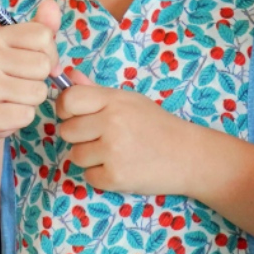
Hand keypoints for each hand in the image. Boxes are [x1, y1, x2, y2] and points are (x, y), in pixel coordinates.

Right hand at [0, 0, 61, 140]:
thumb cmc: (5, 76)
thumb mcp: (20, 48)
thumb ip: (40, 27)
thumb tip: (51, 4)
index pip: (44, 36)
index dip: (48, 52)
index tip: (33, 61)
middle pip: (43, 65)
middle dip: (39, 78)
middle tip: (20, 81)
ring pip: (38, 92)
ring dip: (32, 99)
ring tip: (13, 97)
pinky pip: (28, 114)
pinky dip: (23, 116)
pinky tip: (7, 112)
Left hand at [55, 71, 205, 197]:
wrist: (188, 155)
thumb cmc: (157, 125)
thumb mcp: (129, 101)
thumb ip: (95, 91)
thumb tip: (67, 76)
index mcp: (114, 101)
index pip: (69, 100)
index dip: (65, 109)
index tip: (74, 116)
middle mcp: (112, 123)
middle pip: (67, 131)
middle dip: (79, 137)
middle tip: (102, 138)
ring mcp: (113, 151)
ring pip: (75, 156)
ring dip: (90, 158)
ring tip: (114, 154)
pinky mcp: (116, 177)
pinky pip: (89, 177)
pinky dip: (101, 176)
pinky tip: (121, 168)